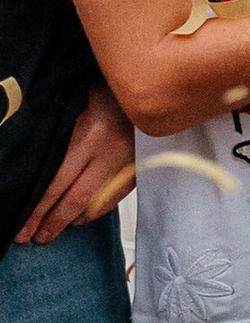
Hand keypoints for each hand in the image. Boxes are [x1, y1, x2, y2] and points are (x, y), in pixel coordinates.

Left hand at [13, 83, 131, 243]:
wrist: (152, 85)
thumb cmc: (109, 90)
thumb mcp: (76, 106)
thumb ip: (59, 137)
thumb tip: (33, 172)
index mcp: (91, 134)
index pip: (57, 182)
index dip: (38, 208)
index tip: (22, 225)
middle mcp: (112, 152)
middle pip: (76, 197)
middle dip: (51, 221)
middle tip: (31, 237)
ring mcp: (130, 162)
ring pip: (97, 201)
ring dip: (71, 220)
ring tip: (50, 233)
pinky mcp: (142, 166)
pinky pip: (116, 196)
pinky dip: (96, 211)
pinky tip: (80, 218)